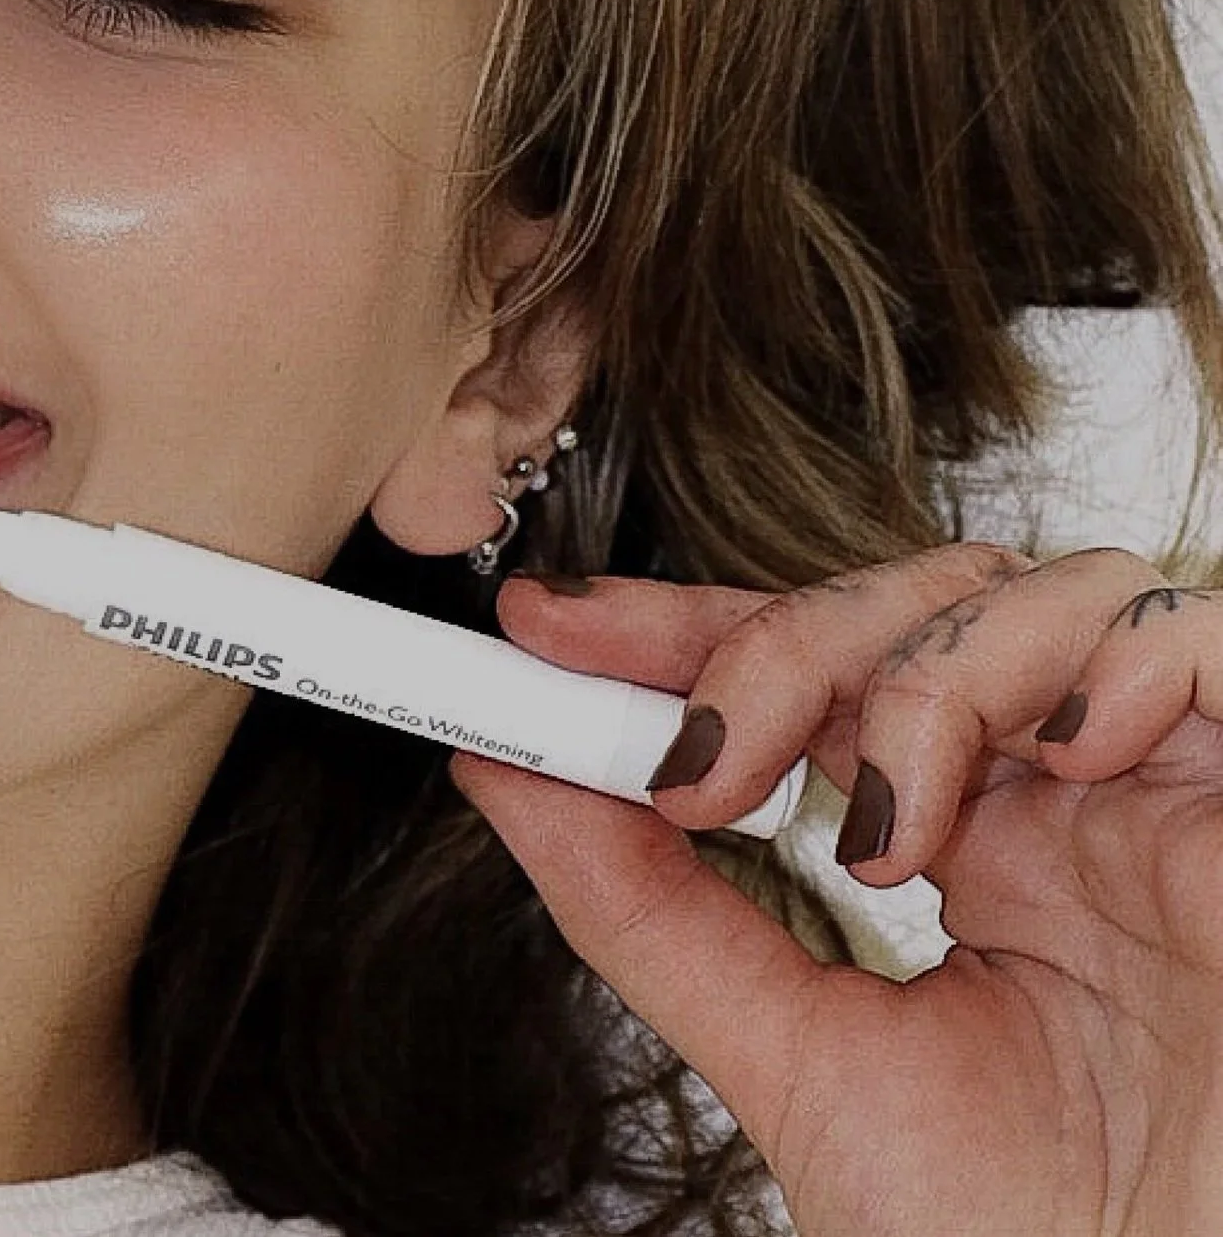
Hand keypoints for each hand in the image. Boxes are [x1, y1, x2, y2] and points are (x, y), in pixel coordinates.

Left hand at [457, 545, 1222, 1235]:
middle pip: (904, 606)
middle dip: (766, 644)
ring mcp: (1170, 790)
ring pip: (1034, 591)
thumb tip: (501, 774)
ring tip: (886, 838)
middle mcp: (1062, 800)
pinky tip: (1064, 762)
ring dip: (919, 681)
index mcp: (961, 848)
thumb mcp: (801, 1064)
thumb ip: (652, 914)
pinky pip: (1196, 632)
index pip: (806, 672)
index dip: (677, 626)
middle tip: (693, 763)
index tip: (540, 630)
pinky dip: (1110, 659)